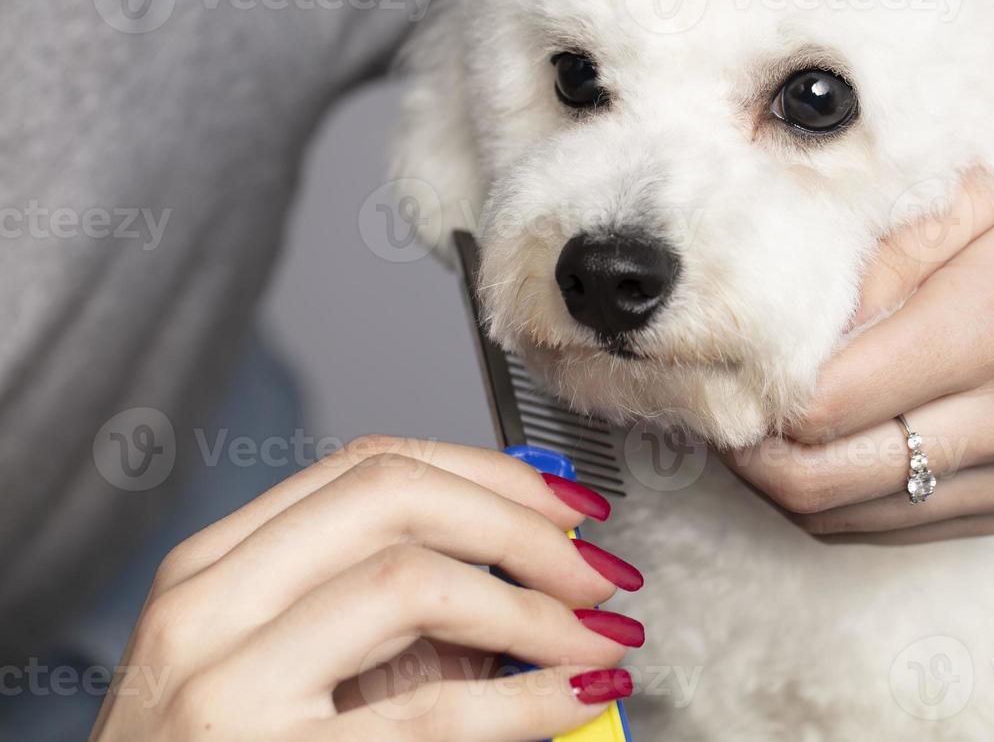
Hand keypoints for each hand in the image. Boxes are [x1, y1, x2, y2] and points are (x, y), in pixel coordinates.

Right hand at [91, 436, 644, 741]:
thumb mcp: (277, 665)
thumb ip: (377, 608)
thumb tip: (529, 568)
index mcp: (212, 569)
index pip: (366, 466)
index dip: (489, 472)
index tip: (566, 503)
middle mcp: (206, 610)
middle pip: (394, 498)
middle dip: (523, 524)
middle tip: (599, 569)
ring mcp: (227, 690)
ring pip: (413, 582)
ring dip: (536, 606)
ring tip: (600, 635)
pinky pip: (431, 714)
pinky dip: (528, 698)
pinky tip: (577, 694)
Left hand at [728, 164, 993, 543]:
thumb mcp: (976, 189)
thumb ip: (878, 250)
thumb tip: (787, 317)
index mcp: (986, 331)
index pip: (824, 403)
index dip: (750, 394)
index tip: (713, 361)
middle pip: (822, 480)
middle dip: (745, 452)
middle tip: (710, 403)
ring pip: (847, 518)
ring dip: (779, 484)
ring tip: (747, 426)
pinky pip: (894, 528)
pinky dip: (833, 503)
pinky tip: (811, 451)